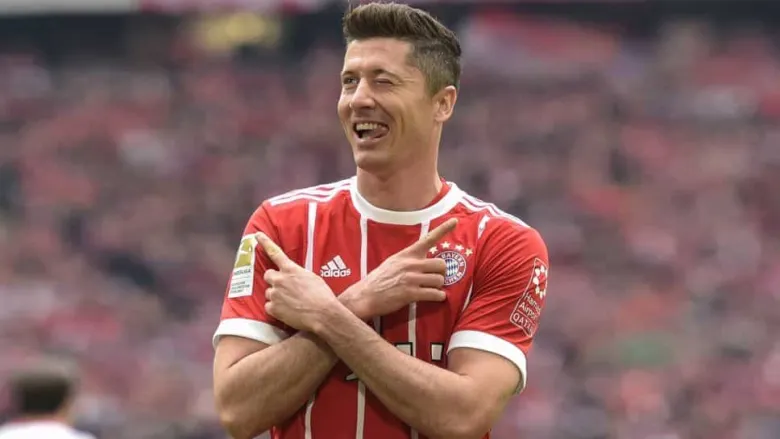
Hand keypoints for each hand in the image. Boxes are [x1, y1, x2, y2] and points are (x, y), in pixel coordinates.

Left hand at [255, 232, 338, 332]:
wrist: (322, 314)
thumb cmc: (322, 296)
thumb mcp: (312, 278)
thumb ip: (298, 274)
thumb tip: (294, 276)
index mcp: (291, 269)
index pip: (275, 252)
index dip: (265, 242)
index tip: (257, 235)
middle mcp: (280, 279)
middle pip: (268, 275)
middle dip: (274, 279)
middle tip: (283, 286)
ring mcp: (275, 294)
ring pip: (269, 292)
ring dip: (276, 295)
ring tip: (290, 302)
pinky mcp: (273, 308)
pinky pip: (269, 306)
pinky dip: (276, 309)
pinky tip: (287, 311)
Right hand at [343, 218, 457, 319]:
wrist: (365, 295)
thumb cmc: (379, 280)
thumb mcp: (393, 262)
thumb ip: (408, 259)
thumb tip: (424, 261)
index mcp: (406, 254)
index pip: (428, 239)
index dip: (444, 229)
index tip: (455, 220)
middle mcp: (410, 264)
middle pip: (441, 264)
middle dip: (441, 273)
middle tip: (435, 278)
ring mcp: (411, 279)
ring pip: (439, 280)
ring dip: (438, 286)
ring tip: (431, 289)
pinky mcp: (411, 293)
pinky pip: (434, 294)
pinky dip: (438, 297)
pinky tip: (435, 297)